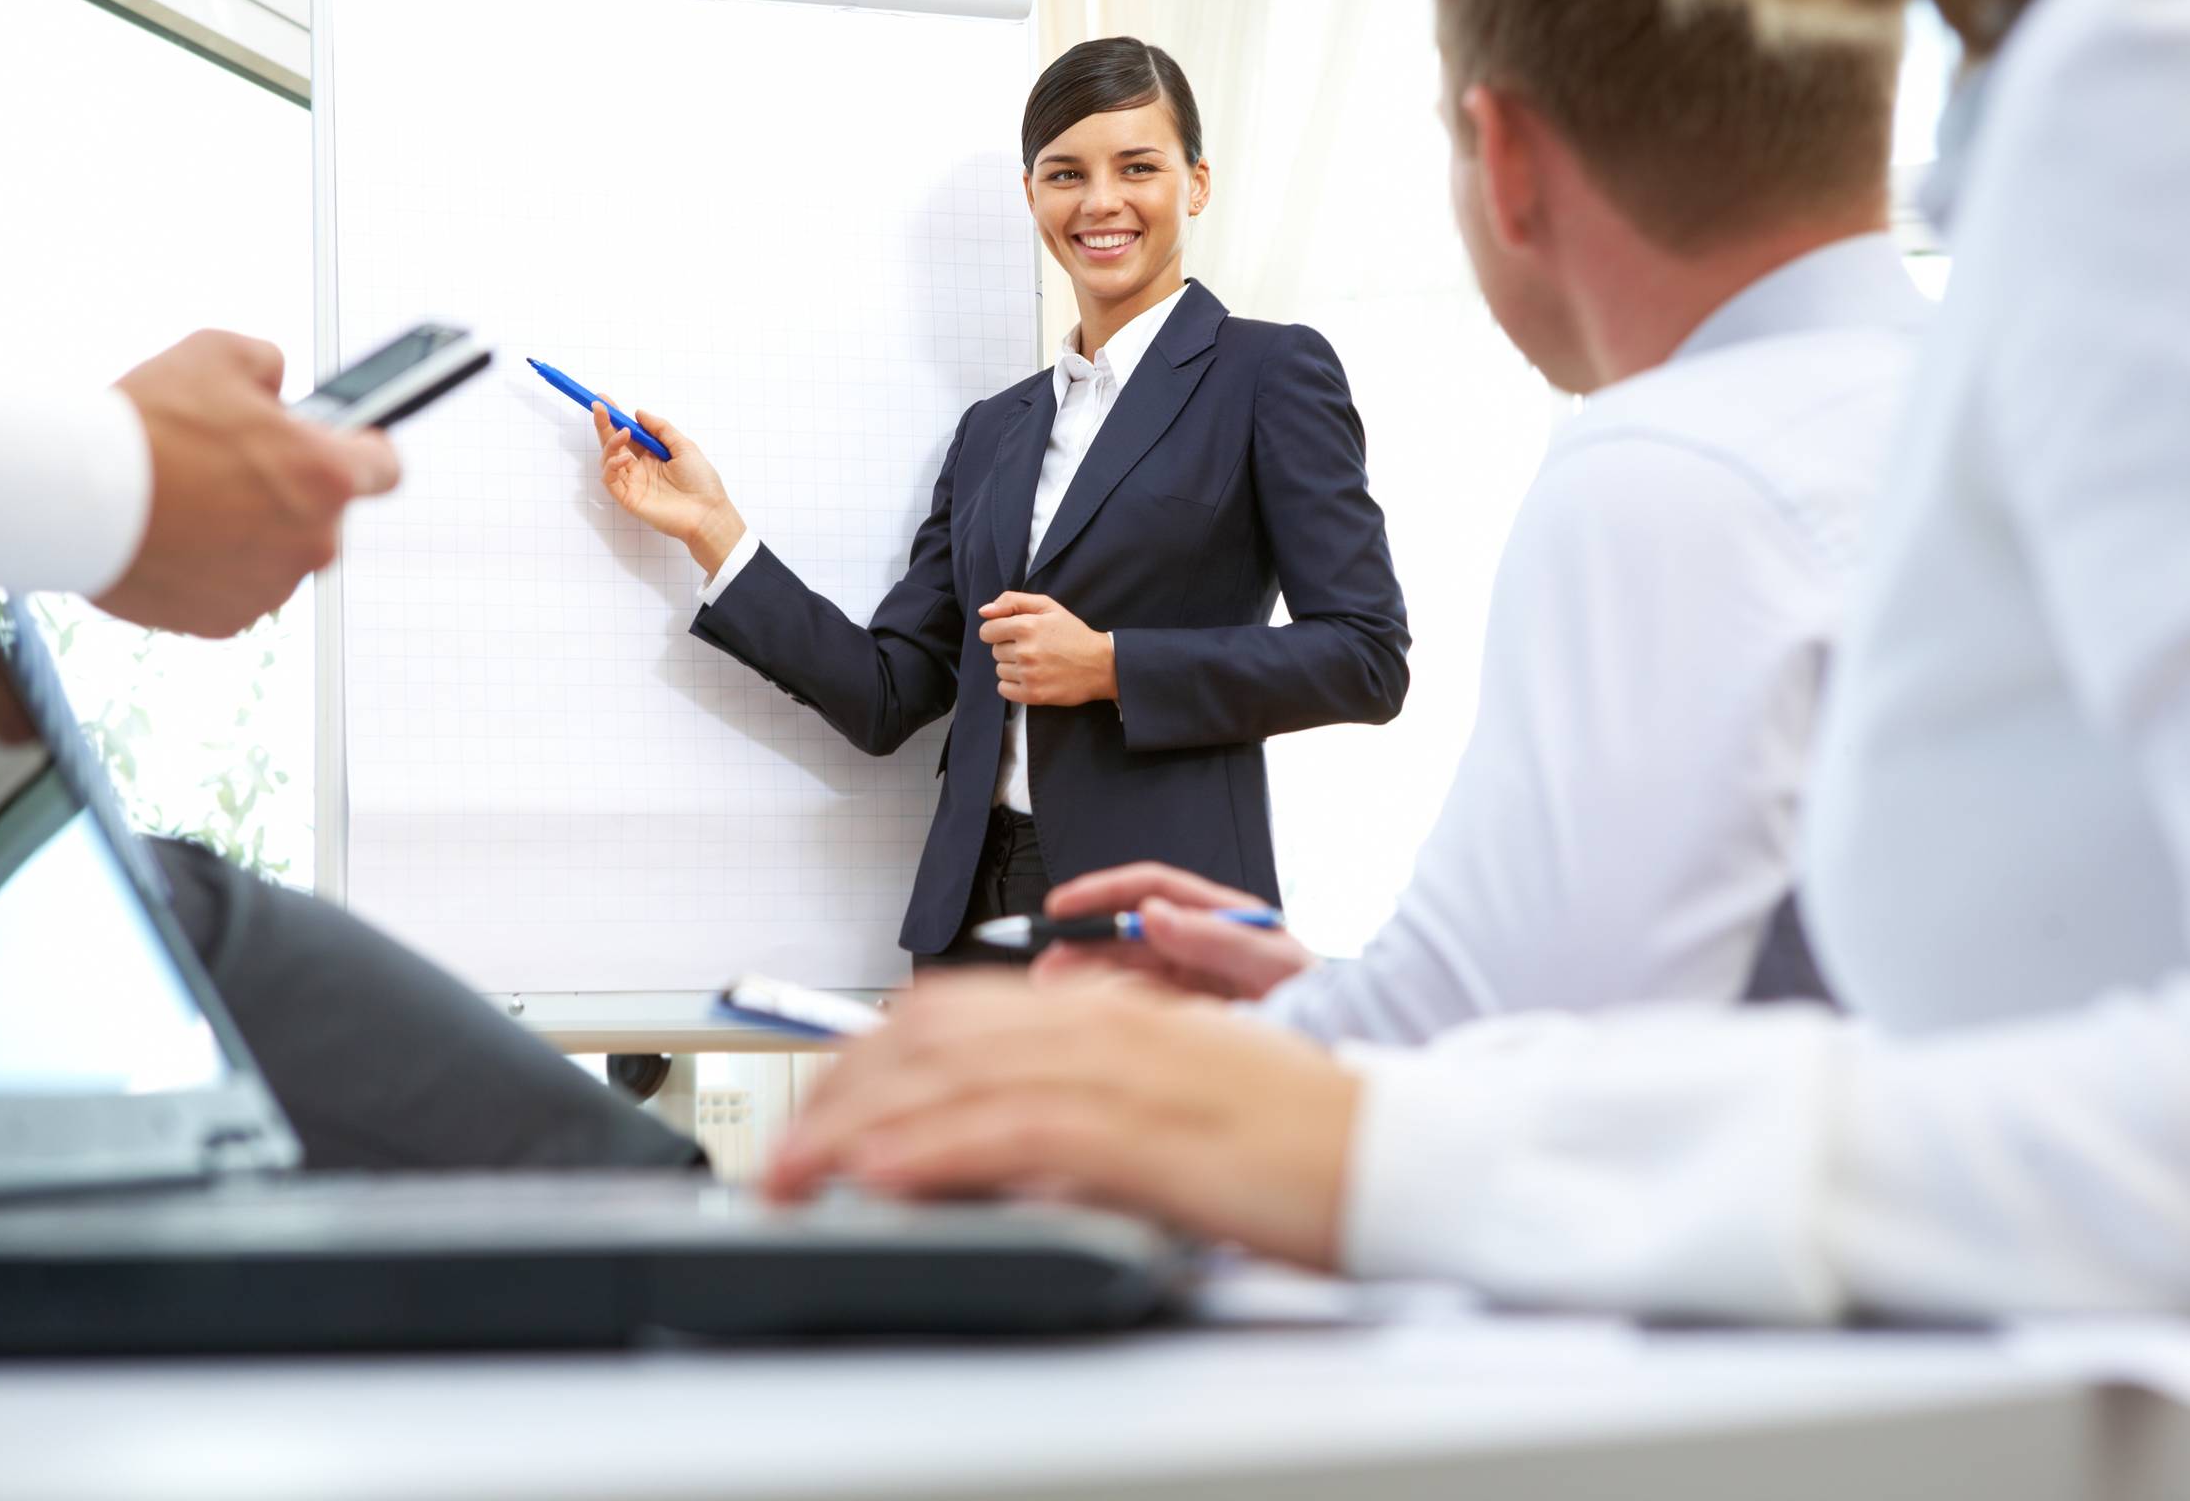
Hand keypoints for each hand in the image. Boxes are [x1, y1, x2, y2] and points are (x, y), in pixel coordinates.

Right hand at [99, 331, 399, 637]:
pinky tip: (170, 538)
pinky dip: (208, 569)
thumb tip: (279, 387)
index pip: (384, 469)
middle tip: (229, 467)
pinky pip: (231, 590)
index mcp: (327, 477)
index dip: (362, 452)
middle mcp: (314, 542)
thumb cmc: (148, 422)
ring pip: (276, 556)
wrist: (71, 497)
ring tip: (189, 501)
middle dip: (288, 493)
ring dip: (248, 533)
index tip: (343, 445)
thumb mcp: (219, 353)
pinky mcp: (226, 621)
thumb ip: (269, 366)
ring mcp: (271, 588)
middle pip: (323, 516)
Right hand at [592, 402, 744, 574]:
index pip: (629, 433)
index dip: (615, 417)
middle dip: (603, 424)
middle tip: (598, 407)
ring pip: (608, 459)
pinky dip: (612, 465)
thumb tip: (639, 413)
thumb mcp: (684, 446)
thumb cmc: (701, 482)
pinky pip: (610, 479)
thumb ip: (661, 428)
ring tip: (623, 433)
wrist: (707, 513)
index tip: (604, 400)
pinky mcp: (628, 498)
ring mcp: (633, 483)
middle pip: (614, 443)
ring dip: (610, 442)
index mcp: (653, 455)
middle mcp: (640, 467)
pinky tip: (625, 458)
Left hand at [764, 975, 1361, 1269]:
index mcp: (1113, 1014)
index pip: (956, 1016)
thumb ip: (1096, 1102)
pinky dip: (937, 1151)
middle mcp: (1109, 1027)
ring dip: (859, 1128)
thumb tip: (1010, 1136)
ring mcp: (1128, 1074)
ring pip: (957, 1078)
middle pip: (935, 1038)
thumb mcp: (1179, 1104)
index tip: (817, 1112)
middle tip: (781, 1153)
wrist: (1408, 1157)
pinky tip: (882, 1176)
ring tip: (795, 1173)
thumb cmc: (1302, 1142)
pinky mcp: (1150, 1135)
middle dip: (840, 1094)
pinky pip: (1018, 1132)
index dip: (869, 1060)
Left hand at [978, 591, 1114, 706]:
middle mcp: (1024, 651)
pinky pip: (1003, 690)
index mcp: (1025, 626)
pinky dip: (1013, 685)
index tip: (1015, 635)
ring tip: (1036, 664)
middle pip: (995, 651)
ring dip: (1013, 668)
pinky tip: (1032, 678)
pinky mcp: (1032, 695)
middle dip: (1010, 649)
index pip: (987, 631)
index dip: (999, 632)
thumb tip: (983, 611)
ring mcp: (1028, 674)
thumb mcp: (1048, 607)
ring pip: (1000, 670)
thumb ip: (1012, 601)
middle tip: (1034, 648)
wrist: (1101, 665)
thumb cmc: (1073, 634)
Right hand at [1030, 862, 1318, 999]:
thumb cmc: (1321, 999)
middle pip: (1128, 929)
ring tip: (1051, 987)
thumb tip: (1155, 914)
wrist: (1345, 1049)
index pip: (1151, 888)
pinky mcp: (1190, 1017)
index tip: (1064, 905)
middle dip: (1083, 939)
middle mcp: (1202, 943)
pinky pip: (1138, 1004)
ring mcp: (1194, 981)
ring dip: (1086, 973)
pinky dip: (1107, 1005)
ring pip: (1126, 968)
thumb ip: (1215, 939)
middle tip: (1044, 956)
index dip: (1103, 892)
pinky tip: (1084, 1012)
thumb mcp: (1273, 964)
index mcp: (1222, 916)